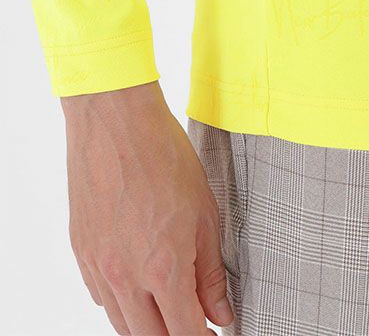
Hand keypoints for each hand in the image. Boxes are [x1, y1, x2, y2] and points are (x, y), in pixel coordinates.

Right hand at [60, 81, 232, 334]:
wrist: (116, 122)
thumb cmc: (164, 157)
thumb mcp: (205, 214)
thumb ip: (211, 273)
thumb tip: (220, 313)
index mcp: (163, 269)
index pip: (185, 333)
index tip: (214, 332)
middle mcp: (125, 276)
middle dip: (176, 335)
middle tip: (194, 320)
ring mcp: (98, 265)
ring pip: (120, 323)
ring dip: (147, 324)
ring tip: (168, 305)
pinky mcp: (81, 250)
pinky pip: (99, 295)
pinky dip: (121, 301)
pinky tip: (137, 282)